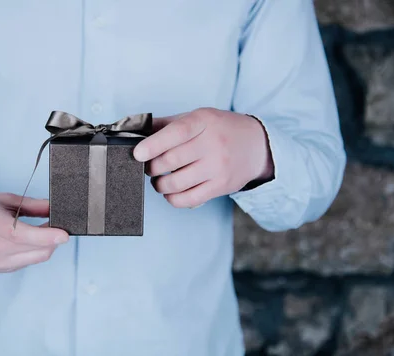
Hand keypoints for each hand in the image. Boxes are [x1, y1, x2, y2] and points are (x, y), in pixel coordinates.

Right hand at [0, 193, 68, 271]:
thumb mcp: (2, 200)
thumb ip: (31, 205)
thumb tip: (54, 207)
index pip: (28, 236)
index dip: (50, 236)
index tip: (65, 234)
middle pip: (39, 251)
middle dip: (53, 239)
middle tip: (56, 224)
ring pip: (35, 258)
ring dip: (44, 246)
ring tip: (42, 230)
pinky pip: (25, 262)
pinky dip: (32, 252)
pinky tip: (27, 240)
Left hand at [133, 108, 273, 207]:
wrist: (257, 145)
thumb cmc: (220, 130)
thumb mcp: (198, 118)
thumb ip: (167, 124)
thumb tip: (136, 132)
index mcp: (203, 121)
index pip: (176, 133)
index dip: (153, 145)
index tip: (137, 154)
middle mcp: (213, 144)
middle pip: (170, 161)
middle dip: (151, 167)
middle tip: (148, 167)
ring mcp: (218, 167)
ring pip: (176, 183)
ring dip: (159, 185)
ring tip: (159, 180)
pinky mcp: (221, 186)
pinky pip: (189, 199)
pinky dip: (173, 199)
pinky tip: (171, 192)